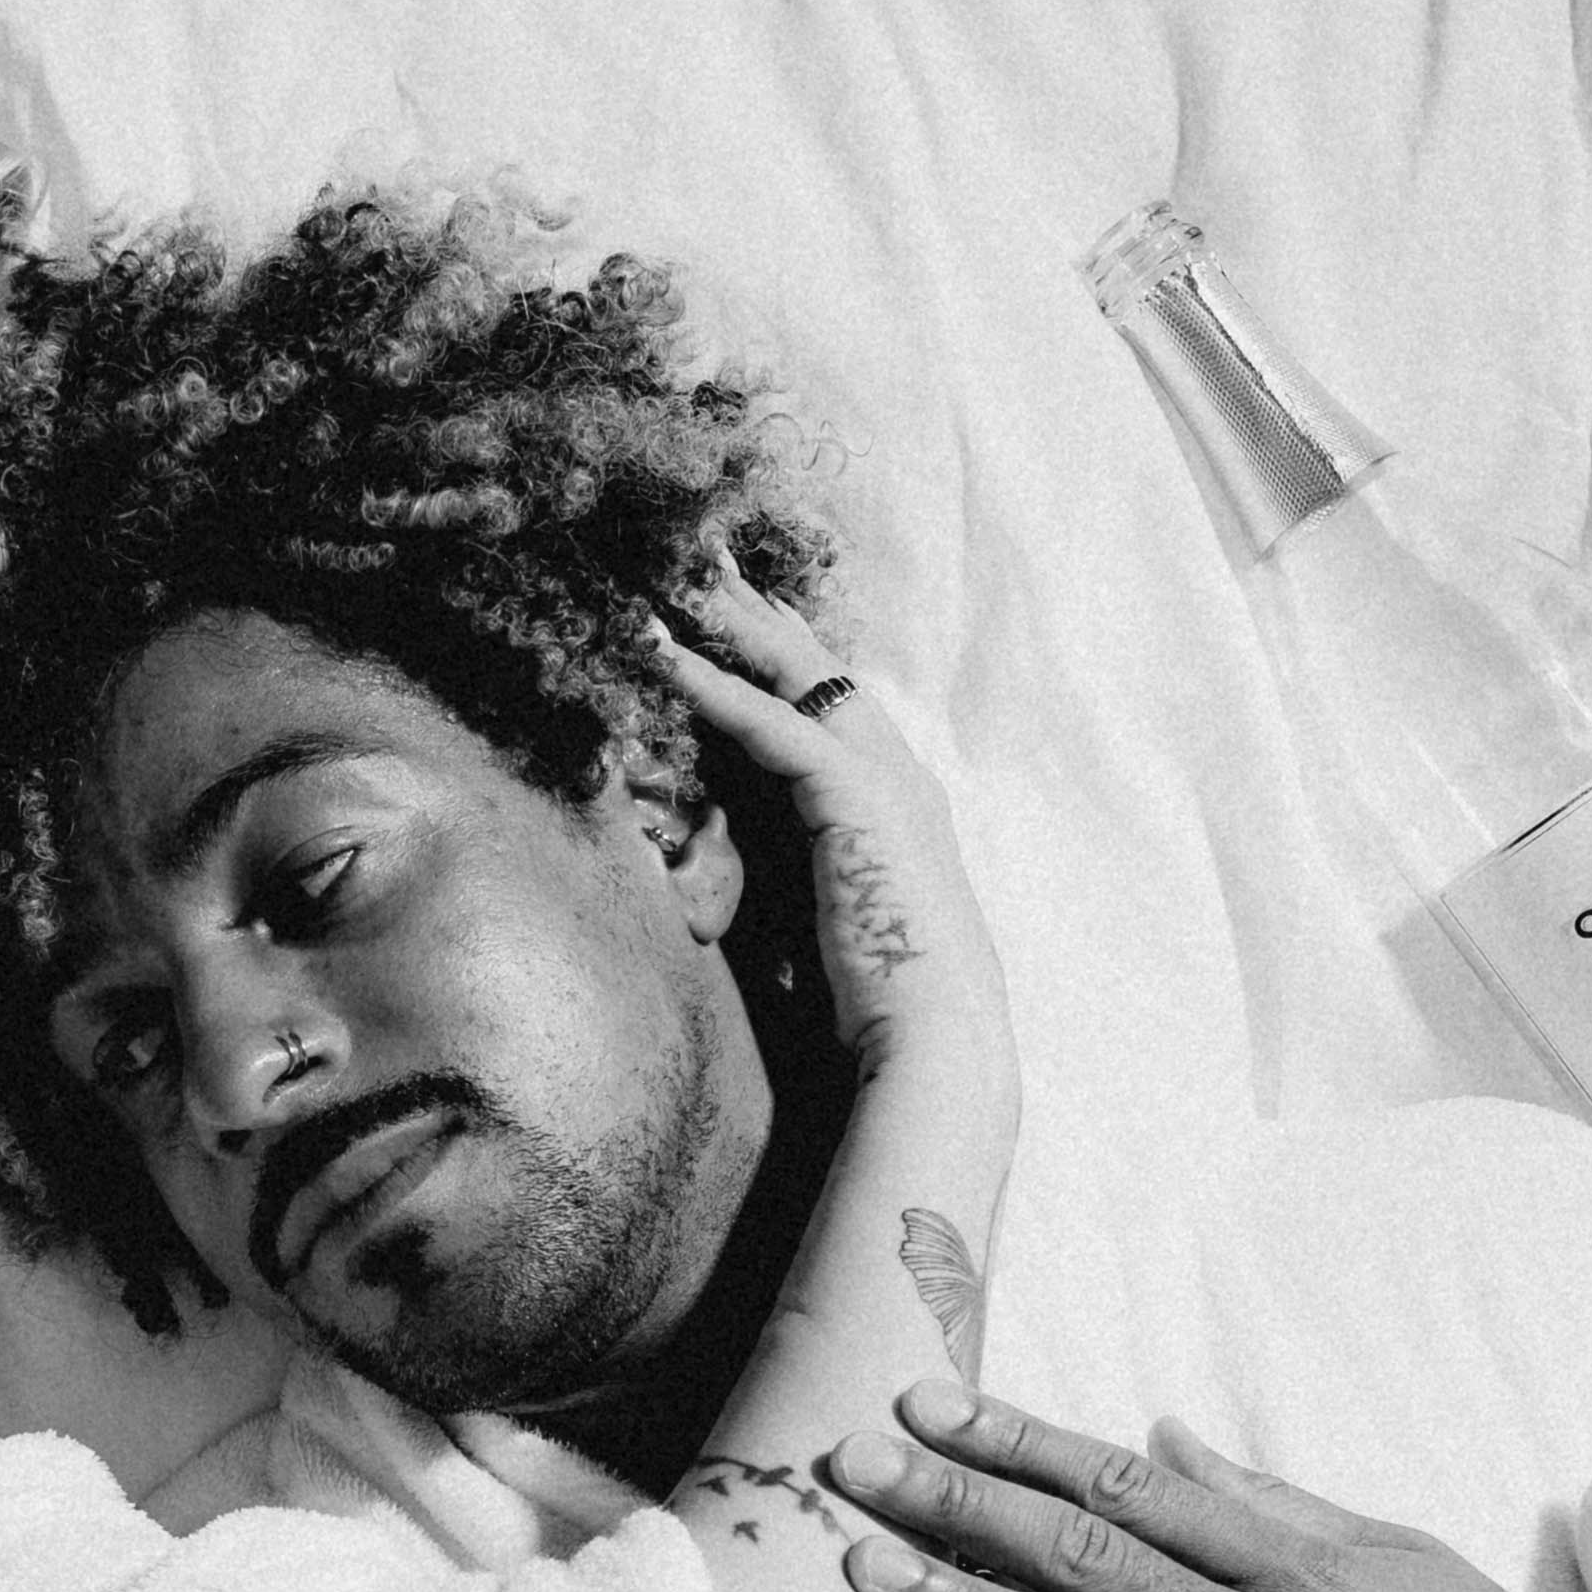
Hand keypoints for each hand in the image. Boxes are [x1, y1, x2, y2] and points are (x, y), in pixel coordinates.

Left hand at [647, 571, 1015, 1138]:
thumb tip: (703, 861)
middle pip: (814, 665)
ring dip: (729, 619)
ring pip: (794, 672)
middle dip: (756, 607)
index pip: (828, 703)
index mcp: (891, 798)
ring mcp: (882, 775)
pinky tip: (659, 652)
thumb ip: (775, 874)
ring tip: (670, 570)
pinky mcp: (856, 796)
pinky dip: (711, 683)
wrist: (933, 1039)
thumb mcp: (812, 918)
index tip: (733, 609)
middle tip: (700, 552)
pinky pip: (769, 722)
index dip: (778, 653)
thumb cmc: (874, 1003)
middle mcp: (894, 770)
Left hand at [820, 1385, 1591, 1591]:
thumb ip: (1274, 1506)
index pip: (1128, 1486)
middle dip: (956, 1503)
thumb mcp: (1401, 1561)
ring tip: (861, 1576)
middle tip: (847, 1464)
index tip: (926, 1405)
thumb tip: (1164, 1438)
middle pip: (1083, 1556)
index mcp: (1299, 1565)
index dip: (1017, 1443)